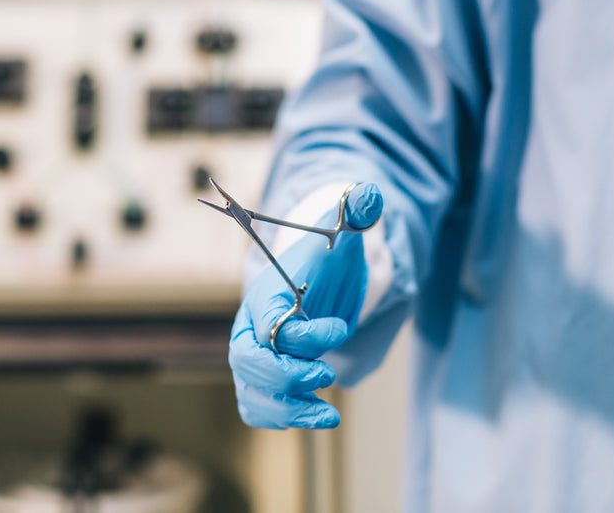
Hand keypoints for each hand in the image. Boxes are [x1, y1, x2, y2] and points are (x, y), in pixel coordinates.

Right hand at [228, 183, 382, 428]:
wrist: (313, 278)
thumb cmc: (326, 258)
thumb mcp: (341, 233)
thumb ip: (353, 213)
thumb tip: (366, 194)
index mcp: (266, 293)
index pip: (271, 322)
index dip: (305, 334)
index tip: (342, 327)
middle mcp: (251, 327)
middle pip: (247, 361)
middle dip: (287, 376)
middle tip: (326, 375)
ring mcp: (253, 356)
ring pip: (251, 392)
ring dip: (287, 409)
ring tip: (330, 415)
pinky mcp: (261, 379)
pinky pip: (256, 407)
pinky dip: (280, 419)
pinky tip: (318, 417)